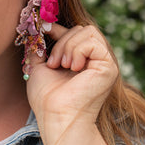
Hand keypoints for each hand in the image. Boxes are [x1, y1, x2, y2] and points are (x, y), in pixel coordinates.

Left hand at [25, 24, 118, 140]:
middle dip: (61, 41)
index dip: (58, 28)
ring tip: (63, 66)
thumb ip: (39, 49)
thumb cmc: (46, 98)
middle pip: (81, 29)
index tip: (43, 28)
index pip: (74, 32)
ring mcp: (104, 62)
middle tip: (53, 63)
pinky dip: (78, 51)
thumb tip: (35, 30)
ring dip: (69, 46)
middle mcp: (95, 60)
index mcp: (81, 60)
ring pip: (88, 31)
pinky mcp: (109, 66)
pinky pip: (93, 42)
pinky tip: (74, 68)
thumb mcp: (38, 67)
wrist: (56, 116)